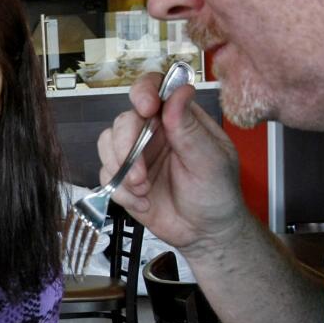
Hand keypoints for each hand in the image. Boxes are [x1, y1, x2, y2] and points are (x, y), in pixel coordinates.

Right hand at [102, 74, 248, 255]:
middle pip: (124, 120)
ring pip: (107, 144)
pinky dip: (121, 192)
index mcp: (179, 120)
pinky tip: (143, 202)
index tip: (145, 108)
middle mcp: (154, 133)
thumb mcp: (211, 160)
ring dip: (121, 169)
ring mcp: (137, 155)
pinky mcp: (124, 179)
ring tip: (143, 189)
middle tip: (140, 172)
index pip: (155, 89)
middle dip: (126, 145)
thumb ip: (190, 129)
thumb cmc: (217, 194)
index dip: (144, 92)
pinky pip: (106, 175)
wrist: (206, 233)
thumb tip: (179, 92)